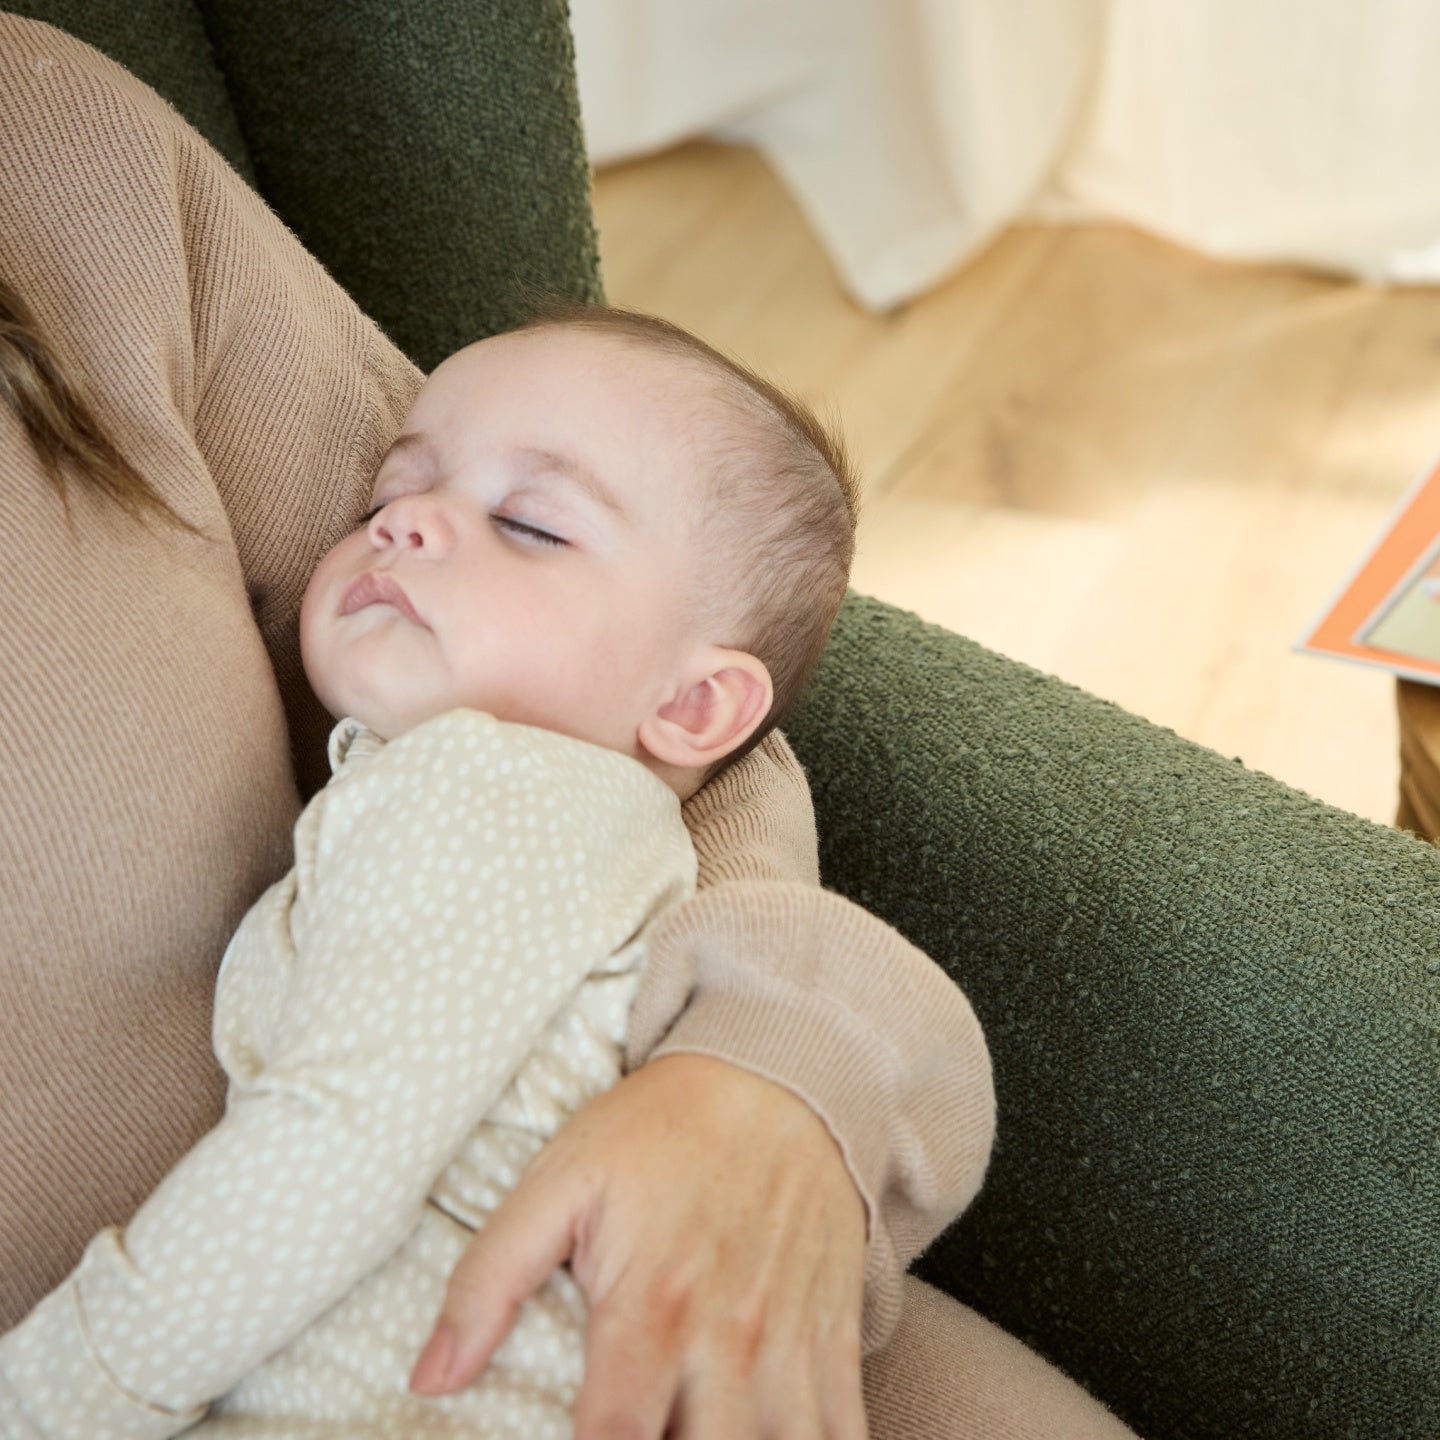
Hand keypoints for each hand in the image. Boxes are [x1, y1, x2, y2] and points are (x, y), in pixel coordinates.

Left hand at [409, 1053, 869, 1437]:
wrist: (781, 1076)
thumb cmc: (663, 1130)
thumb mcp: (561, 1180)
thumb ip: (489, 1279)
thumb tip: (429, 1378)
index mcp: (652, 1308)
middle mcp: (730, 1341)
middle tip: (639, 1437)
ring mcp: (792, 1347)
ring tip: (694, 1439)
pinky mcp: (837, 1341)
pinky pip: (847, 1437)